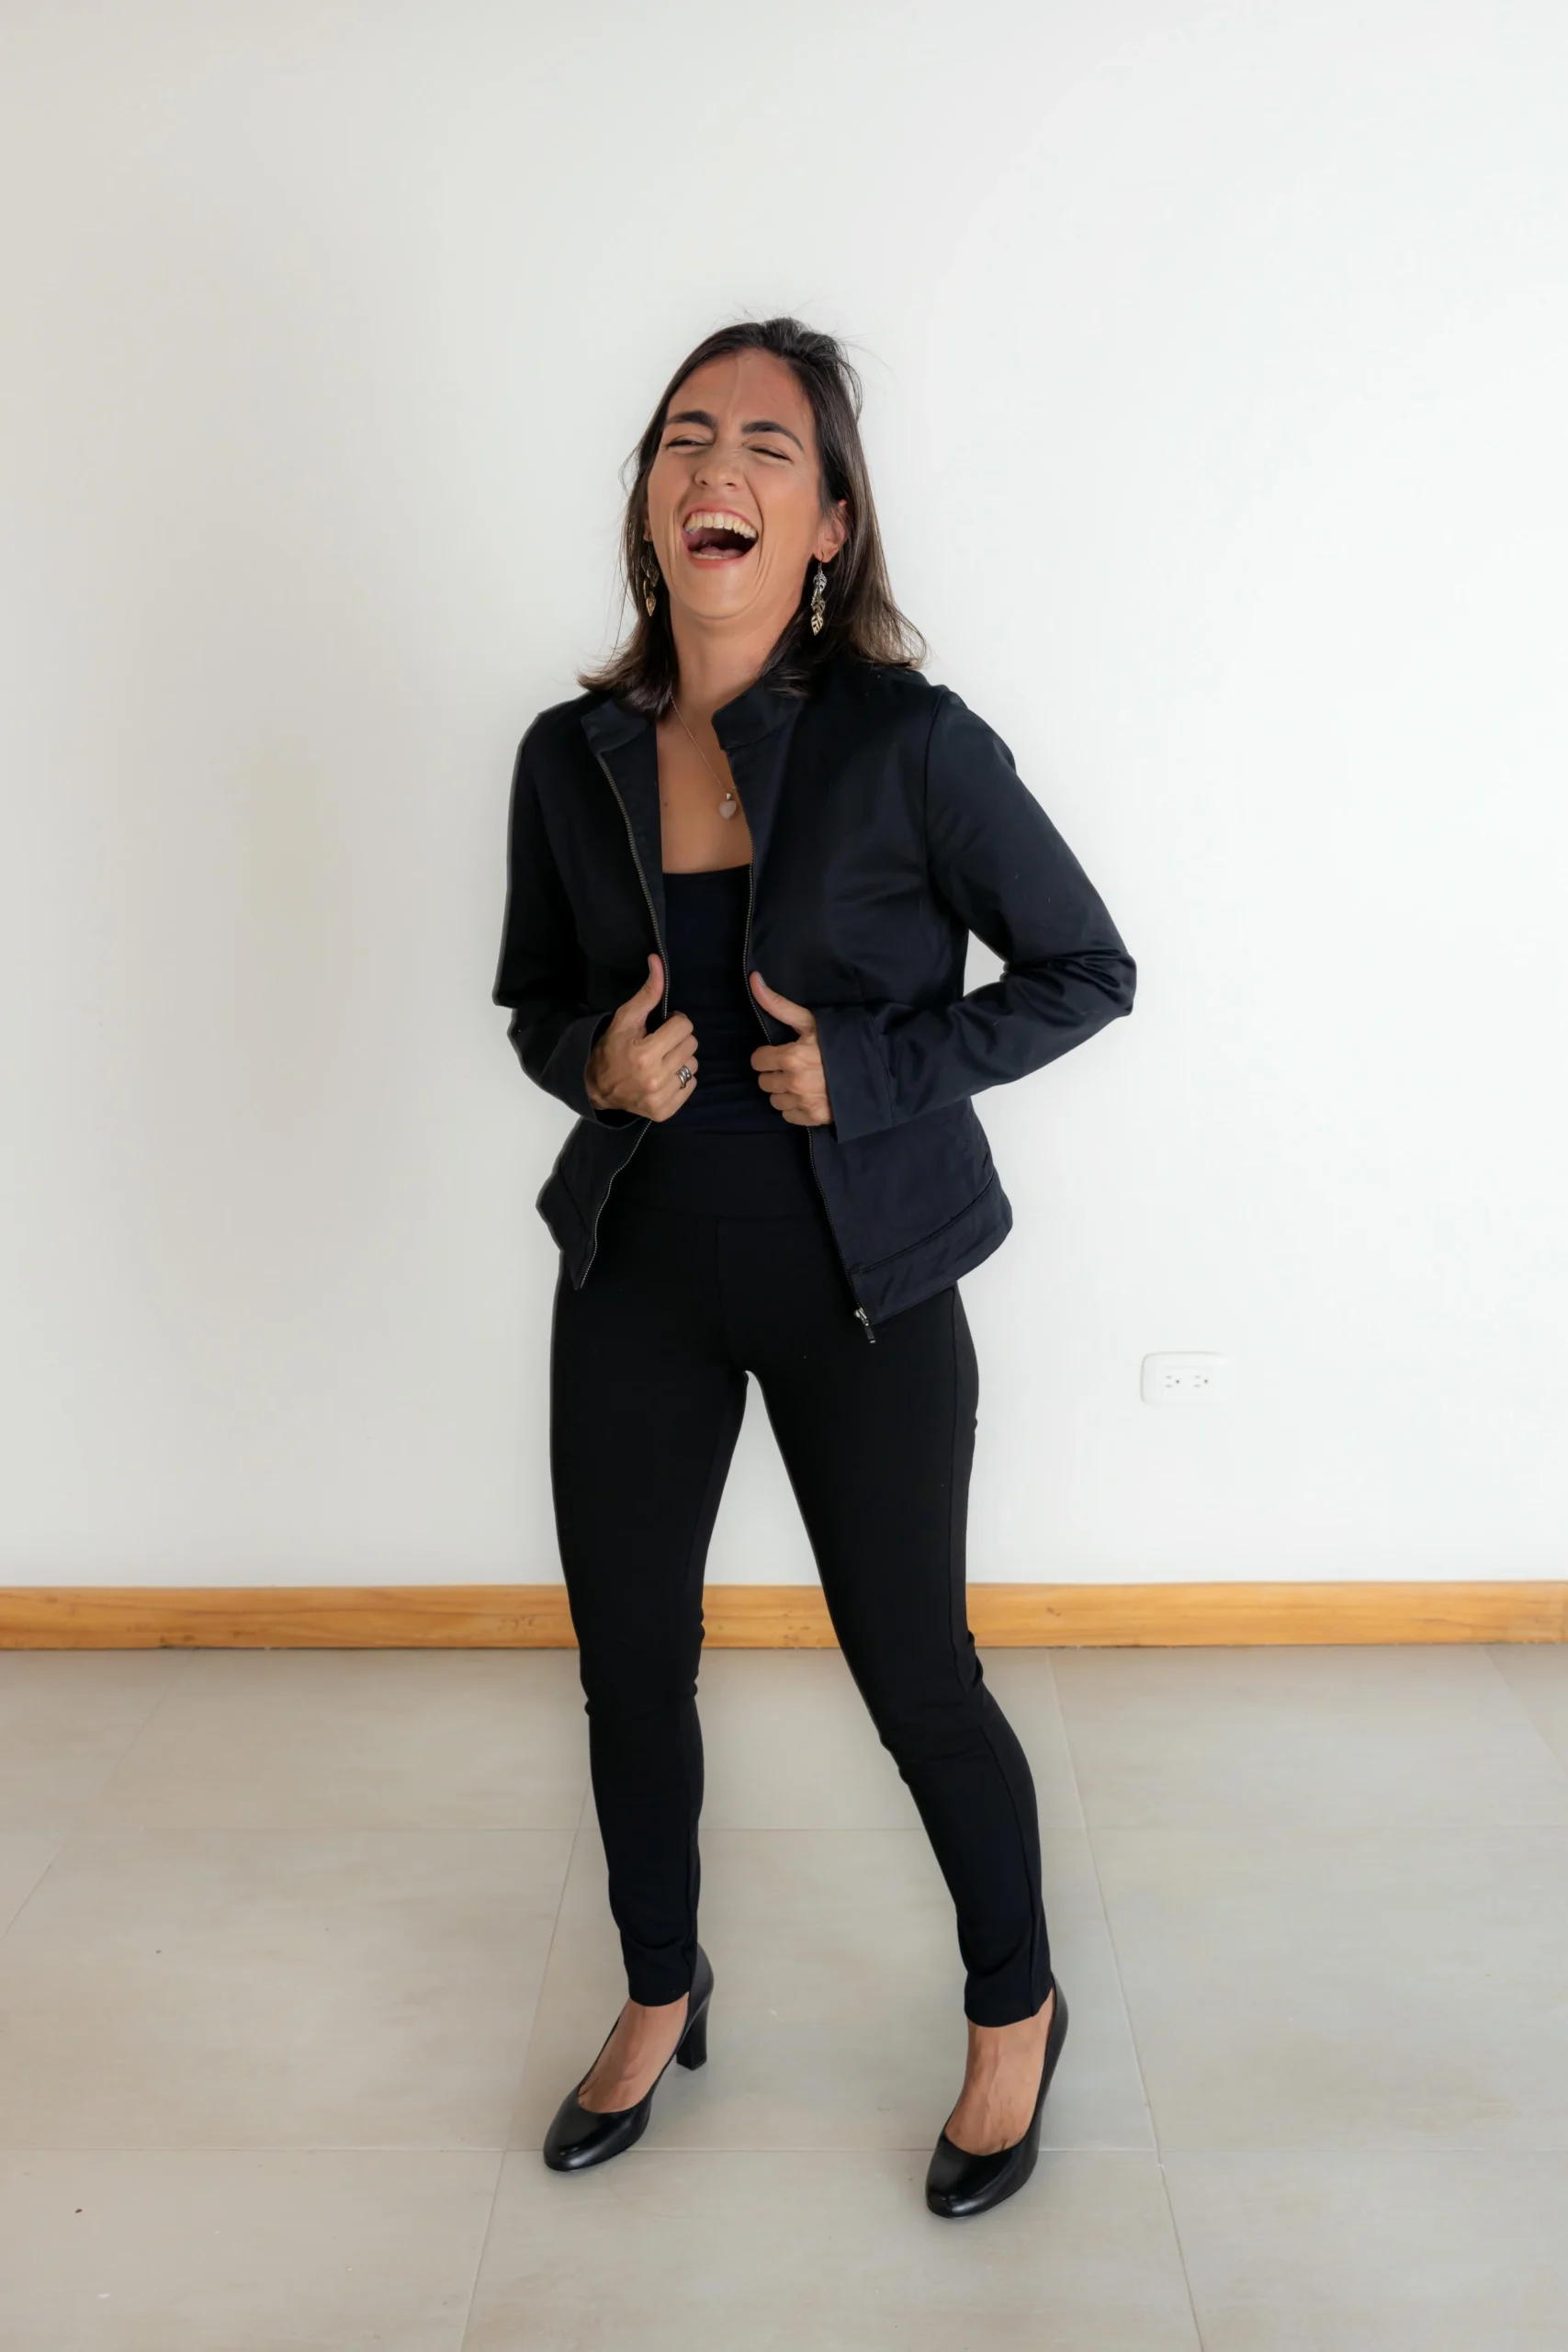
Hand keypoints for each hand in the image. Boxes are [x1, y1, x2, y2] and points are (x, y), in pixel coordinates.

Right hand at [585, 955, 698, 1119]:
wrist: (597, 1087)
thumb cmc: (612, 1048)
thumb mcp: (626, 1018)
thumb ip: (647, 993)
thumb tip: (657, 961)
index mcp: (644, 1054)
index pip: (685, 1027)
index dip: (675, 1023)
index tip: (663, 1027)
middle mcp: (654, 1079)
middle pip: (691, 1045)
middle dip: (678, 1040)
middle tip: (661, 1043)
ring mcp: (660, 1098)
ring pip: (693, 1066)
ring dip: (680, 1059)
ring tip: (661, 1060)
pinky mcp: (665, 1111)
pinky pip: (691, 1085)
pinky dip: (681, 1079)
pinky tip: (663, 1076)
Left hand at [748, 972, 833, 1126]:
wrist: (874, 1067)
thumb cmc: (840, 1040)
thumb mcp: (810, 1021)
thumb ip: (778, 1005)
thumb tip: (753, 980)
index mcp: (790, 1057)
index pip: (757, 1061)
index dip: (768, 1055)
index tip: (781, 1053)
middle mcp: (794, 1082)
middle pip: (764, 1082)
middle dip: (775, 1073)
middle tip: (793, 1067)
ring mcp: (804, 1102)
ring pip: (775, 1100)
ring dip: (784, 1092)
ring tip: (802, 1081)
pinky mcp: (814, 1118)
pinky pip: (788, 1115)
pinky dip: (795, 1108)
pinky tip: (809, 1096)